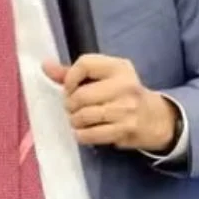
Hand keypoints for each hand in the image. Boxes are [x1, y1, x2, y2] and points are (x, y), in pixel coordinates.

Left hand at [42, 54, 177, 151]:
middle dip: (70, 104)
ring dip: (74, 120)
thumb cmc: (121, 94)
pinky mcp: (125, 129)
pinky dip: (81, 135)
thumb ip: (73, 73)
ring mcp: (126, 109)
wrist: (154, 118)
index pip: (84, 64)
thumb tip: (45, 66)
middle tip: (72, 108)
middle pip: (81, 95)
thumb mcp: (103, 77)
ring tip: (77, 119)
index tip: (68, 88)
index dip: (69, 78)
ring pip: (84, 116)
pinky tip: (82, 131)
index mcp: (118, 67)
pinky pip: (91, 134)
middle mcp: (125, 85)